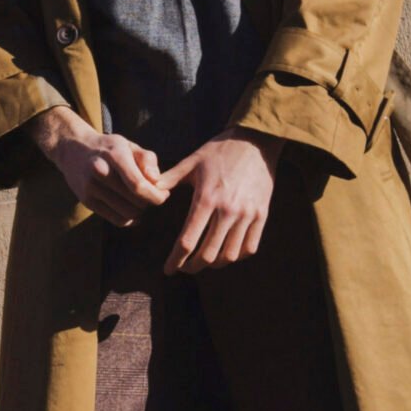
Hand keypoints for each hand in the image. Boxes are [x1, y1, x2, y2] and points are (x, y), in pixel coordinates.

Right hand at [28, 105, 168, 226]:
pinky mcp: (86, 201)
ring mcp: (91, 188)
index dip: (155, 195)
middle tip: (151, 195)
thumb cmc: (108, 148)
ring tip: (140, 200)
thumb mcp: (128, 145)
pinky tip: (131, 210)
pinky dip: (129, 219)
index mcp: (114, 155)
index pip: (138, 185)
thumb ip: (147, 159)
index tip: (163, 195)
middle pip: (135, 201)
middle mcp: (100, 171)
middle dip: (149, 201)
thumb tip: (156, 180)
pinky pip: (117, 220)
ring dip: (140, 211)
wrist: (73, 149)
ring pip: (128, 214)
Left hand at [158, 128, 281, 273]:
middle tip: (185, 267)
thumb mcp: (191, 161)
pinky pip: (250, 247)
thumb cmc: (220, 150)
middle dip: (193, 266)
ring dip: (214, 264)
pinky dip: (237, 256)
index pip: (187, 241)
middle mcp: (227, 211)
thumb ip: (168, 178)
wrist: (256, 140)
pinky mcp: (262, 215)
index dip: (176, 260)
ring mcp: (247, 215)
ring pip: (230, 255)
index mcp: (206, 199)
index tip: (169, 270)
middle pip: (208, 255)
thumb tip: (148, 189)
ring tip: (204, 261)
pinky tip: (227, 253)